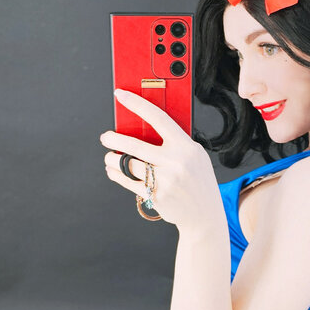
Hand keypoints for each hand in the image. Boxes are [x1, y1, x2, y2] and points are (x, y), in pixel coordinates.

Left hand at [100, 89, 219, 228]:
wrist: (204, 214)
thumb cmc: (197, 180)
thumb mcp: (195, 156)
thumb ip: (174, 142)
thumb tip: (143, 128)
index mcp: (186, 147)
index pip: (158, 118)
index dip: (137, 104)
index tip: (120, 95)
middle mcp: (175, 162)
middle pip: (135, 146)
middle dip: (114, 140)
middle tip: (105, 137)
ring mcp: (165, 181)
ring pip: (127, 165)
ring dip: (112, 160)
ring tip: (109, 157)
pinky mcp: (155, 196)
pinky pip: (128, 182)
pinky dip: (117, 175)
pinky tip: (113, 171)